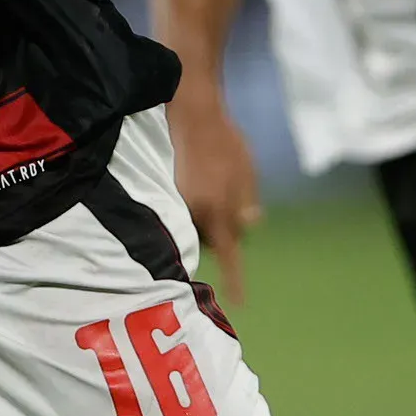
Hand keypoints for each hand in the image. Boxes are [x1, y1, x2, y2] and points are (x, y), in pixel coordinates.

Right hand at [169, 93, 262, 304]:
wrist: (193, 113)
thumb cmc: (226, 142)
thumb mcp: (248, 172)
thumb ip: (247, 202)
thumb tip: (249, 225)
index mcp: (220, 211)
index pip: (229, 254)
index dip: (235, 279)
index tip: (238, 302)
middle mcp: (196, 212)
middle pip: (210, 239)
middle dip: (220, 232)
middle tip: (227, 204)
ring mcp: (178, 202)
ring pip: (195, 224)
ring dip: (205, 216)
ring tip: (212, 185)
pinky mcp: (166, 190)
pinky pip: (182, 208)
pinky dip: (192, 202)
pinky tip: (196, 180)